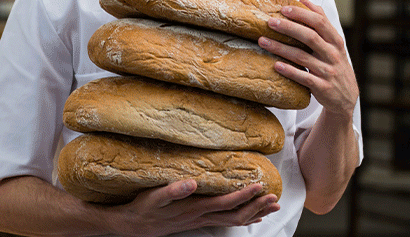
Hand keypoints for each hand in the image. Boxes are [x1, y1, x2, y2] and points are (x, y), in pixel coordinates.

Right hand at [102, 181, 279, 235]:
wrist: (134, 226)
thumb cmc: (143, 208)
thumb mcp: (154, 196)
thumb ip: (174, 189)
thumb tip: (194, 183)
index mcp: (194, 208)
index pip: (226, 202)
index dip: (244, 195)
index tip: (259, 186)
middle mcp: (201, 217)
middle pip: (236, 215)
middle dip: (256, 206)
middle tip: (274, 198)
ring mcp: (200, 221)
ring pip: (233, 220)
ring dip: (253, 214)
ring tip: (271, 207)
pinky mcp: (196, 222)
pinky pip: (224, 222)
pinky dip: (241, 219)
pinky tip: (250, 217)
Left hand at [258, 0, 358, 117]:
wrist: (346, 97)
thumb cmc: (335, 65)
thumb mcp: (334, 44)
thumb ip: (321, 22)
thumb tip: (304, 0)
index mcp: (335, 41)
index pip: (320, 22)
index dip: (302, 14)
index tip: (283, 8)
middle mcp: (333, 54)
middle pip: (310, 37)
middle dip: (289, 28)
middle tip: (270, 22)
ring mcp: (328, 71)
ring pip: (302, 57)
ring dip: (281, 48)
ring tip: (262, 41)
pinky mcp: (322, 87)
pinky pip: (304, 78)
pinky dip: (290, 71)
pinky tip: (275, 65)